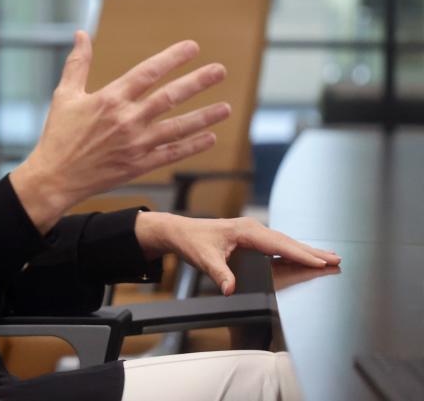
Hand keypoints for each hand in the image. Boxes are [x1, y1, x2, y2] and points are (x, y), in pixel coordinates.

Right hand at [11, 31, 229, 231]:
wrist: (54, 178)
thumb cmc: (58, 135)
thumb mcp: (64, 95)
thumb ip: (77, 63)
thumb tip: (82, 34)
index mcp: (109, 99)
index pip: (147, 73)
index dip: (172, 58)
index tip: (192, 47)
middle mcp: (126, 120)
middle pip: (169, 97)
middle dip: (197, 82)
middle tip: (220, 71)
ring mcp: (135, 144)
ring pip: (177, 127)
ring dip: (204, 117)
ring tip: (226, 107)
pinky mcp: (138, 166)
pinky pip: (171, 154)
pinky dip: (192, 146)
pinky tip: (209, 137)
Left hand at [136, 213, 341, 295]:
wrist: (180, 231)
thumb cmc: (192, 241)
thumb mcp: (203, 259)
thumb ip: (219, 274)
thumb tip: (230, 289)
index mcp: (245, 231)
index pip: (278, 244)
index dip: (300, 254)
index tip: (319, 261)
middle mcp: (252, 228)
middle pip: (287, 241)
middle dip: (312, 251)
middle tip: (336, 259)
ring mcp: (253, 231)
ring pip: (285, 241)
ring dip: (306, 250)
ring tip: (329, 257)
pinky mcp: (251, 237)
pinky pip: (278, 244)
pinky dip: (293, 249)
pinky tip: (305, 255)